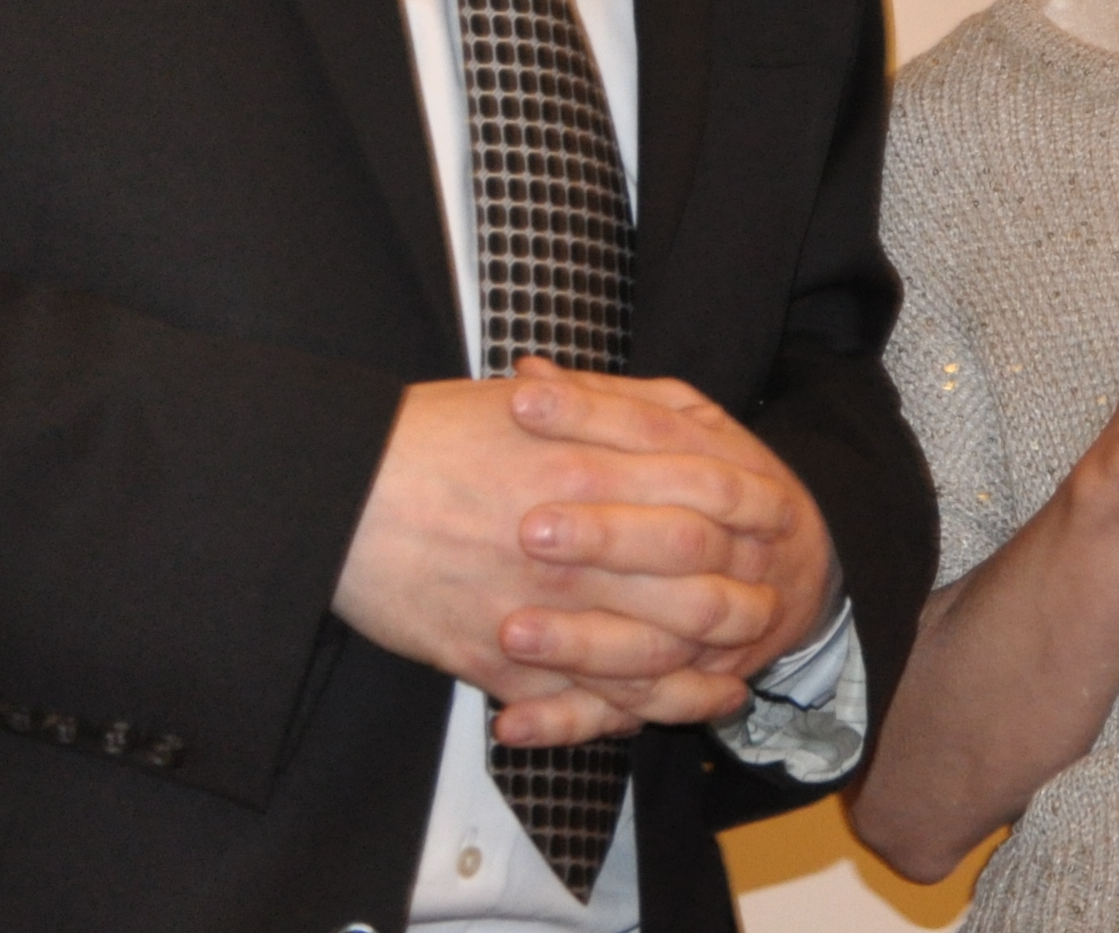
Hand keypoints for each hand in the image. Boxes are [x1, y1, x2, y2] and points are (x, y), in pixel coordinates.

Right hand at [331, 365, 810, 744]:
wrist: (341, 491)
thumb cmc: (433, 435)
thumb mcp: (540, 397)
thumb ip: (618, 404)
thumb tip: (677, 411)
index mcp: (598, 475)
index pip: (706, 507)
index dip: (752, 526)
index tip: (777, 535)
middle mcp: (580, 551)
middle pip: (691, 595)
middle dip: (740, 615)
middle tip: (768, 621)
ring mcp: (542, 614)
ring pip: (645, 664)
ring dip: (693, 682)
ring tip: (726, 689)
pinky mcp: (499, 663)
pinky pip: (577, 705)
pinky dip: (618, 719)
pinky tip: (644, 720)